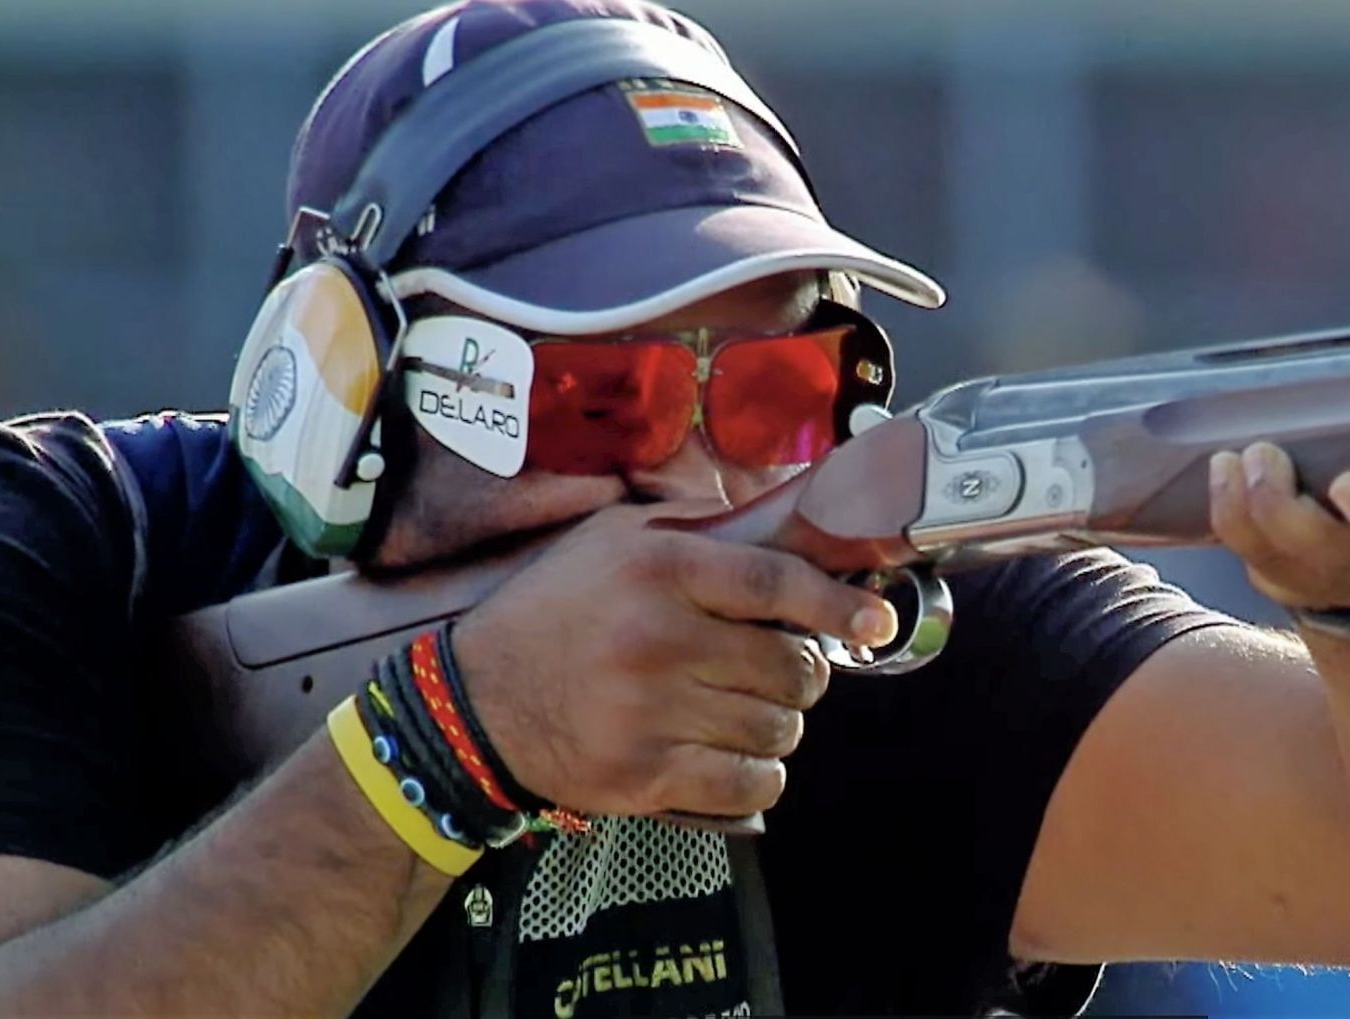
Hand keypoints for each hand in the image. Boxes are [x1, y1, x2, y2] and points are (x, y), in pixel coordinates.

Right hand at [449, 501, 899, 818]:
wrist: (473, 706)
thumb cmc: (554, 614)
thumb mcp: (612, 541)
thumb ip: (696, 531)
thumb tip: (788, 530)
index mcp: (657, 569)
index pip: (777, 584)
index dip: (839, 605)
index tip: (876, 620)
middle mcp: (660, 638)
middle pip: (791, 665)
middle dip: (805, 672)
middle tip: (786, 670)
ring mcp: (654, 713)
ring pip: (778, 727)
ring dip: (779, 723)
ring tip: (747, 710)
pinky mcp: (646, 776)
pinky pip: (750, 784)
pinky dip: (760, 776)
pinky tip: (739, 758)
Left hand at [1208, 442, 1349, 610]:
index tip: (1348, 483)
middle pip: (1329, 554)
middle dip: (1285, 508)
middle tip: (1264, 454)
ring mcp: (1329, 581)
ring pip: (1277, 559)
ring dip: (1243, 510)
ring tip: (1229, 460)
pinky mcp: (1284, 579)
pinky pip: (1248, 556)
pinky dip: (1227, 517)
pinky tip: (1221, 474)